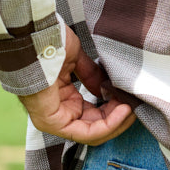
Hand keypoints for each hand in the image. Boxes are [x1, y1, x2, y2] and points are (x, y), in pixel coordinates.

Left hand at [19, 26, 135, 144]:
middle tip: (135, 105)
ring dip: (117, 121)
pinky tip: (124, 109)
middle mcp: (58, 113)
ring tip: (132, 107)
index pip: (92, 114)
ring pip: (93, 132)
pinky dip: (109, 124)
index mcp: (62, 98)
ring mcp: (54, 120)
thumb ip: (90, 75)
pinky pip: (87, 132)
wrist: (33, 37)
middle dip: (118, 117)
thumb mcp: (75, 58)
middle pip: (95, 126)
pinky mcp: (53, 123)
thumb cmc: (48, 42)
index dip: (114, 109)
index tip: (129, 98)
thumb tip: (105, 88)